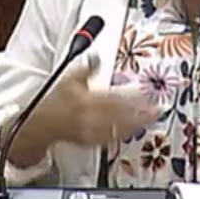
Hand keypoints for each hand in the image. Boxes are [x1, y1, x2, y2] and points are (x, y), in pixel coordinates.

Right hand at [5, 58, 159, 166]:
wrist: (42, 124)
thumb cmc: (56, 102)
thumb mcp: (69, 79)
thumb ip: (86, 68)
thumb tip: (97, 56)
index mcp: (85, 99)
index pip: (114, 97)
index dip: (132, 97)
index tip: (146, 94)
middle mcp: (89, 116)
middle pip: (119, 114)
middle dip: (140, 112)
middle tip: (157, 109)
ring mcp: (90, 130)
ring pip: (117, 128)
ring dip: (136, 124)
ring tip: (151, 119)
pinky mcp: (91, 141)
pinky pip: (110, 139)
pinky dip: (123, 134)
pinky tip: (134, 130)